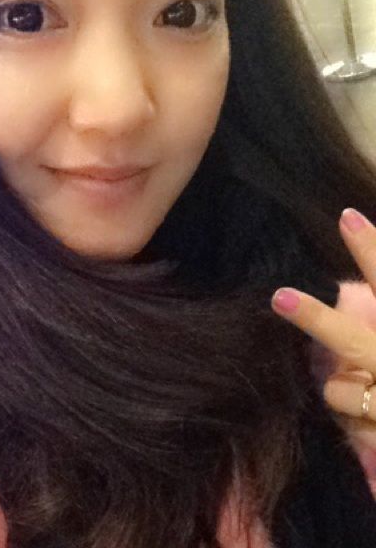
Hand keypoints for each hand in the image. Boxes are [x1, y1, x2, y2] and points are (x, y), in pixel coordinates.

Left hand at [270, 208, 375, 462]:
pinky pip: (349, 429)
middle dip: (316, 320)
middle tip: (280, 297)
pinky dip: (358, 427)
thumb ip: (374, 311)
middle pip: (354, 341)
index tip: (346, 217)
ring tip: (371, 399)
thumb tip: (354, 278)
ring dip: (345, 394)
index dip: (372, 250)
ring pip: (338, 392)